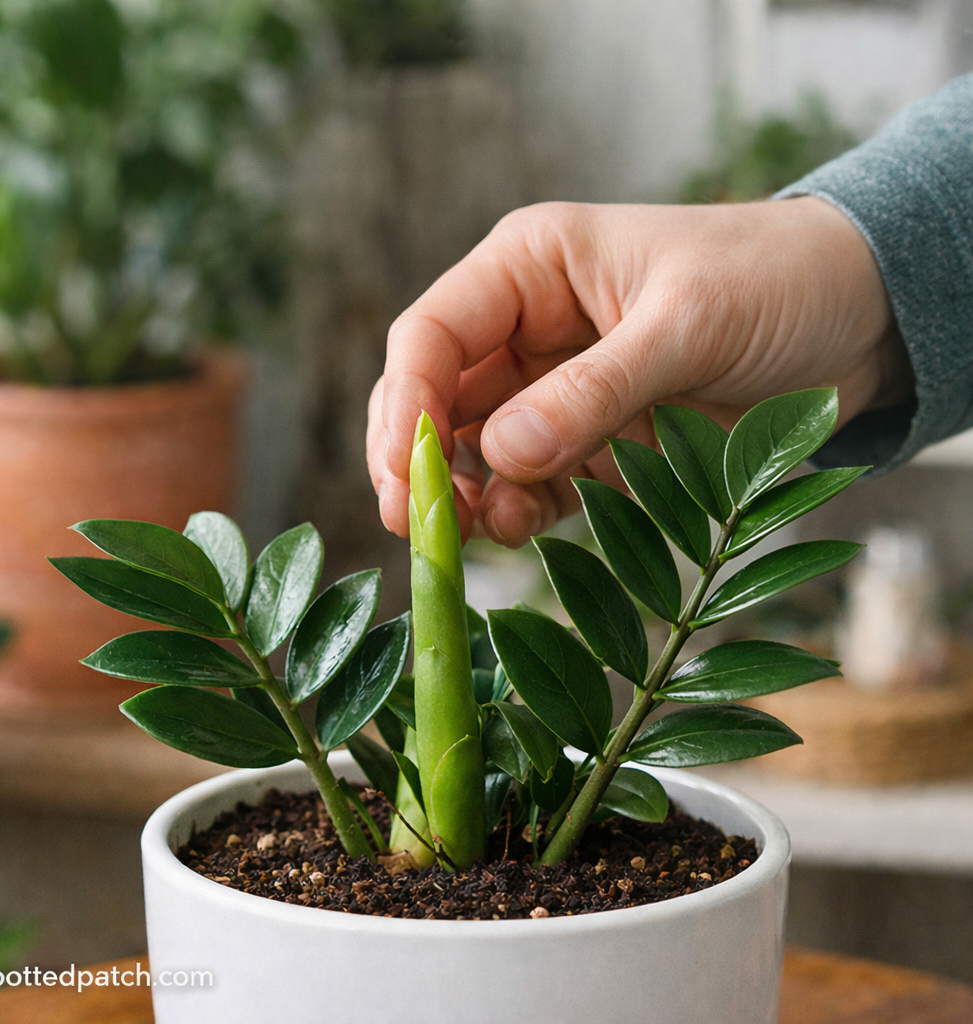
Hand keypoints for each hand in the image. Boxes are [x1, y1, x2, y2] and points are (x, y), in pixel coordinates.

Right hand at [368, 198, 909, 547]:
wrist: (859, 318)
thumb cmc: (776, 282)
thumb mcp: (686, 325)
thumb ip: (594, 390)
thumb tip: (500, 455)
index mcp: (531, 267)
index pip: (433, 334)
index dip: (408, 403)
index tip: (407, 470)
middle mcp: (528, 330)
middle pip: (436, 400)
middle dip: (419, 460)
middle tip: (416, 523)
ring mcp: (556, 391)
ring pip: (474, 451)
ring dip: (461, 494)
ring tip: (474, 530)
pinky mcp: (590, 443)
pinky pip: (528, 484)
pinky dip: (512, 510)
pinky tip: (516, 524)